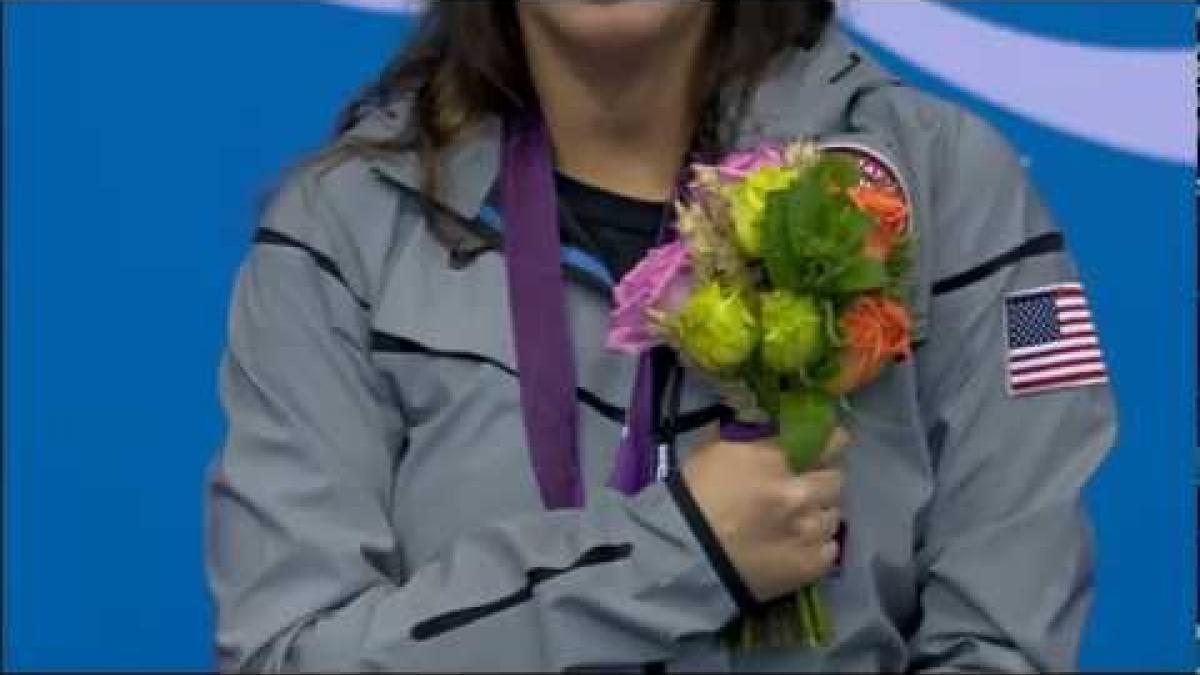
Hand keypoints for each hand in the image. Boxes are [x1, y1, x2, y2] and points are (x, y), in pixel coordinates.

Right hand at [681, 428, 849, 602]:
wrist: (684, 557)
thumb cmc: (693, 499)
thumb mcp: (717, 451)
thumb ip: (753, 437)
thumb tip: (773, 427)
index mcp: (775, 459)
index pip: (827, 441)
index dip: (833, 442)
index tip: (833, 443)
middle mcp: (800, 492)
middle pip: (836, 480)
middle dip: (823, 481)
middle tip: (808, 488)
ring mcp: (809, 531)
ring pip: (834, 515)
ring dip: (819, 514)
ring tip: (798, 522)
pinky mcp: (812, 565)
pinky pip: (831, 548)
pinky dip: (817, 546)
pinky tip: (798, 546)